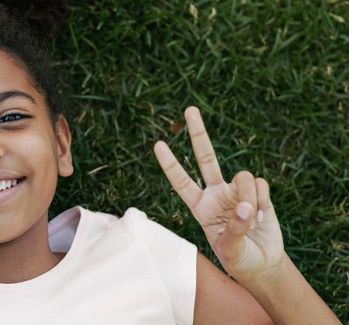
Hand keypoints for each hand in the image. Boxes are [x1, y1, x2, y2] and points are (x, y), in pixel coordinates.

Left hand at [153, 107, 284, 280]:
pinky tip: (262, 217)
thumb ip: (234, 228)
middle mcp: (215, 193)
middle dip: (199, 133)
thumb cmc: (238, 258)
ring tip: (252, 221)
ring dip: (250, 197)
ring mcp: (236, 191)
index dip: (170, 164)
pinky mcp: (258, 192)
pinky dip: (262, 200)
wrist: (262, 263)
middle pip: (206, 157)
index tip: (158, 144)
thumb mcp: (229, 249)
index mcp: (199, 207)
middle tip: (189, 109)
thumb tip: (244, 206)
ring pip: (242, 177)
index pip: (181, 182)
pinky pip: (260, 184)